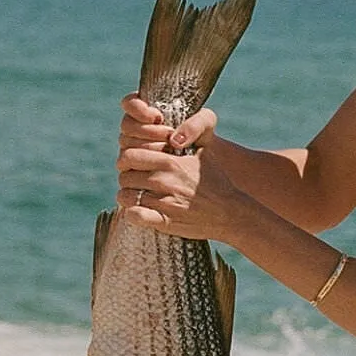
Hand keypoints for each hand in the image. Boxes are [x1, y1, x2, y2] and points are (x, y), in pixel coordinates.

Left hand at [117, 98, 237, 238]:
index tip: (133, 163)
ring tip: (136, 196)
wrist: (231, 212)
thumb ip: (183, 138)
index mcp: (172, 160)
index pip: (131, 154)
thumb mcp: (203, 152)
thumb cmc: (215, 180)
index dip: (128, 158)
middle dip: (126, 176)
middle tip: (133, 180)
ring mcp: (165, 202)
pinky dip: (131, 213)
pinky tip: (137, 211)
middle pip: (125, 174)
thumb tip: (165, 133)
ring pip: (125, 195)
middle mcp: (166, 180)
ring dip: (127, 196)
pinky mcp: (166, 222)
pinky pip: (135, 216)